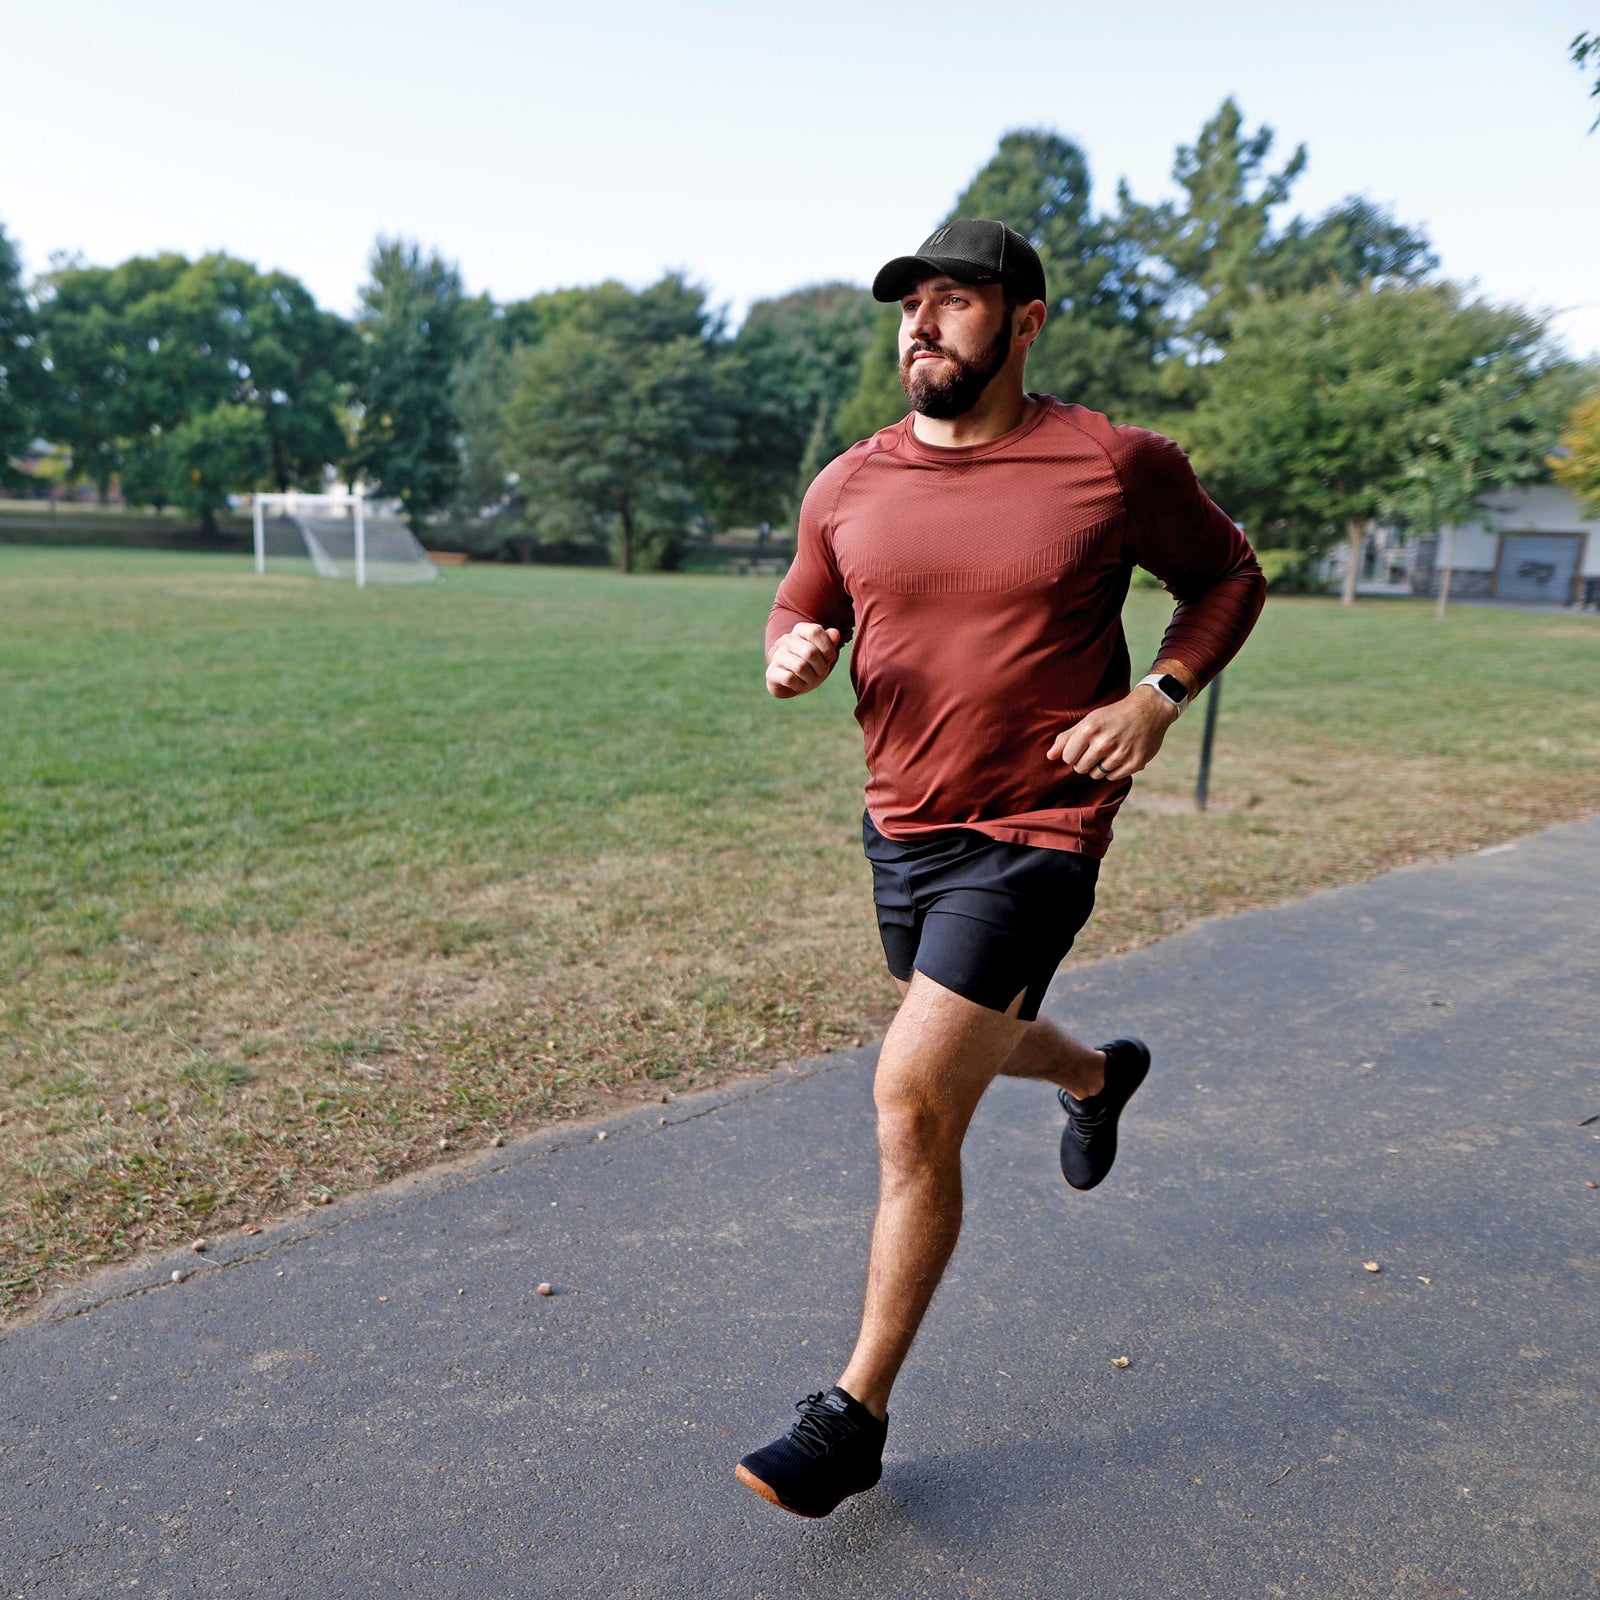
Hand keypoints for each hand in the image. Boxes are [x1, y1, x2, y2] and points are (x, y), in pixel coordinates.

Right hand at [765, 623, 841, 697]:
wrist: (790, 681)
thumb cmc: (811, 664)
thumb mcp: (824, 653)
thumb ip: (831, 642)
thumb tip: (835, 633)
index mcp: (800, 630)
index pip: (815, 631)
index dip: (827, 648)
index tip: (828, 658)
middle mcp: (787, 640)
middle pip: (810, 652)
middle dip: (820, 667)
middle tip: (819, 672)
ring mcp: (777, 655)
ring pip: (800, 667)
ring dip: (811, 678)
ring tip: (809, 679)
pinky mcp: (771, 672)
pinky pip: (789, 679)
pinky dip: (799, 685)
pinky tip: (798, 684)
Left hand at [1047, 685, 1179, 780]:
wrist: (1149, 710)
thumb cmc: (1114, 715)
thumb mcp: (1089, 720)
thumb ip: (1067, 738)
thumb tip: (1050, 757)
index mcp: (1090, 729)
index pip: (1067, 757)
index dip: (1072, 754)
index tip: (1081, 747)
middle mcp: (1104, 743)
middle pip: (1080, 768)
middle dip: (1084, 762)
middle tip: (1095, 749)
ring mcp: (1120, 754)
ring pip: (1096, 774)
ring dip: (1099, 766)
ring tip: (1109, 751)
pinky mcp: (1134, 763)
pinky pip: (1112, 777)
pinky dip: (1114, 770)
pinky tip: (1120, 756)